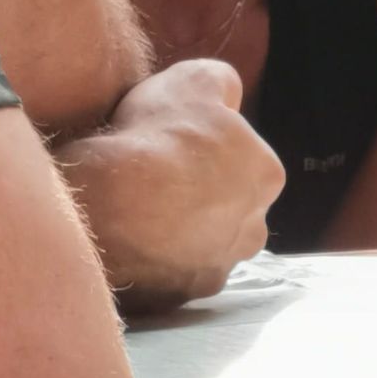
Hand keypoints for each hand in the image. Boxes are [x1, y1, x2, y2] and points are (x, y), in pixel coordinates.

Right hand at [55, 58, 285, 315]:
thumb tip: (228, 96)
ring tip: (138, 215)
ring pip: (202, 248)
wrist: (110, 198)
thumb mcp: (197, 79)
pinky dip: (154, 263)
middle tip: (159, 183)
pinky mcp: (179, 298)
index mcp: (266, 177)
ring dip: (180, 236)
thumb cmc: (157, 134)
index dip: (210, 153)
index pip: (246, 163)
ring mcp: (216, 268)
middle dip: (203, 201)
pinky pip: (169, 277)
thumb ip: (222, 84)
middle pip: (230, 211)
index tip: (178, 148)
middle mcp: (253, 230)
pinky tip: (128, 242)